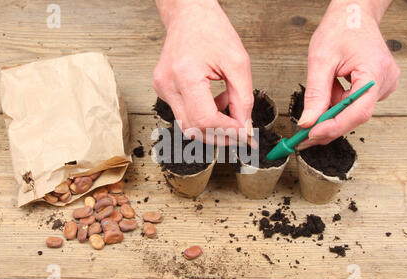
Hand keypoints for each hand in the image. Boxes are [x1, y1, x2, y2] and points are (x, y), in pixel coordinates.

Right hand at [153, 0, 252, 143]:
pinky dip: (203, 115)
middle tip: (240, 134)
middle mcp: (168, 85)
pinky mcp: (163, 90)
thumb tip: (244, 126)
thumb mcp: (238, 62)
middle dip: (219, 136)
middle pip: (194, 128)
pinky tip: (215, 100)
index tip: (244, 133)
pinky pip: (184, 114)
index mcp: (185, 75)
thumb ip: (243, 99)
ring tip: (228, 107)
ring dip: (212, 126)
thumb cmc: (211, 30)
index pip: (205, 119)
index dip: (227, 131)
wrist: (189, 15)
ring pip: (188, 125)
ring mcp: (163, 89)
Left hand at [297, 0, 399, 149]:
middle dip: (328, 124)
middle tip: (303, 134)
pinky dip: (337, 103)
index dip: (334, 127)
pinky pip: (354, 104)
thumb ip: (315, 94)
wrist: (353, 14)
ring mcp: (383, 84)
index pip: (358, 111)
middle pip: (356, 115)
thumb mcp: (320, 60)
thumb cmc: (340, 29)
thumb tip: (308, 121)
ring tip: (321, 93)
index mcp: (375, 71)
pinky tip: (332, 89)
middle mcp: (385, 81)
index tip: (311, 135)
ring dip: (331, 111)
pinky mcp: (376, 86)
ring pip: (353, 111)